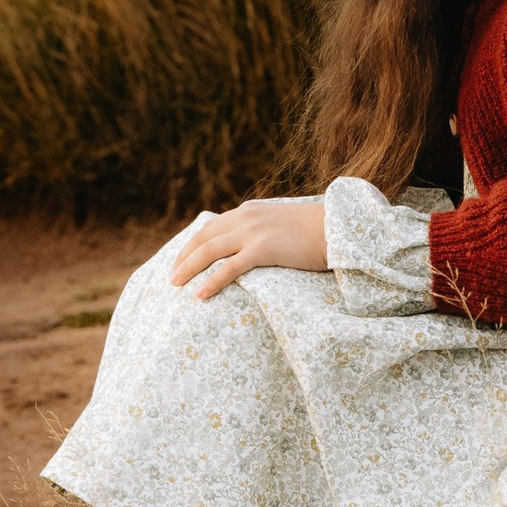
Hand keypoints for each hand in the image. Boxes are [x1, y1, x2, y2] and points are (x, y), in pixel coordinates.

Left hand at [171, 198, 329, 299]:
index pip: (210, 228)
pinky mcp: (264, 248)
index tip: (179, 261)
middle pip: (203, 238)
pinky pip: (229, 267)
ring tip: (175, 285)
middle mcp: (245, 218)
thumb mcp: (280, 224)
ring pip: (210, 250)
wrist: (336, 228)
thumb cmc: (313, 232)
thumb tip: (249, 249)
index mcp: (248, 211)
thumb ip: (261, 231)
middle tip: (170, 277)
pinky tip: (199, 294)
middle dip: (184, 258)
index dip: (191, 245)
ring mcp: (253, 232)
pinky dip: (211, 281)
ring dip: (189, 268)